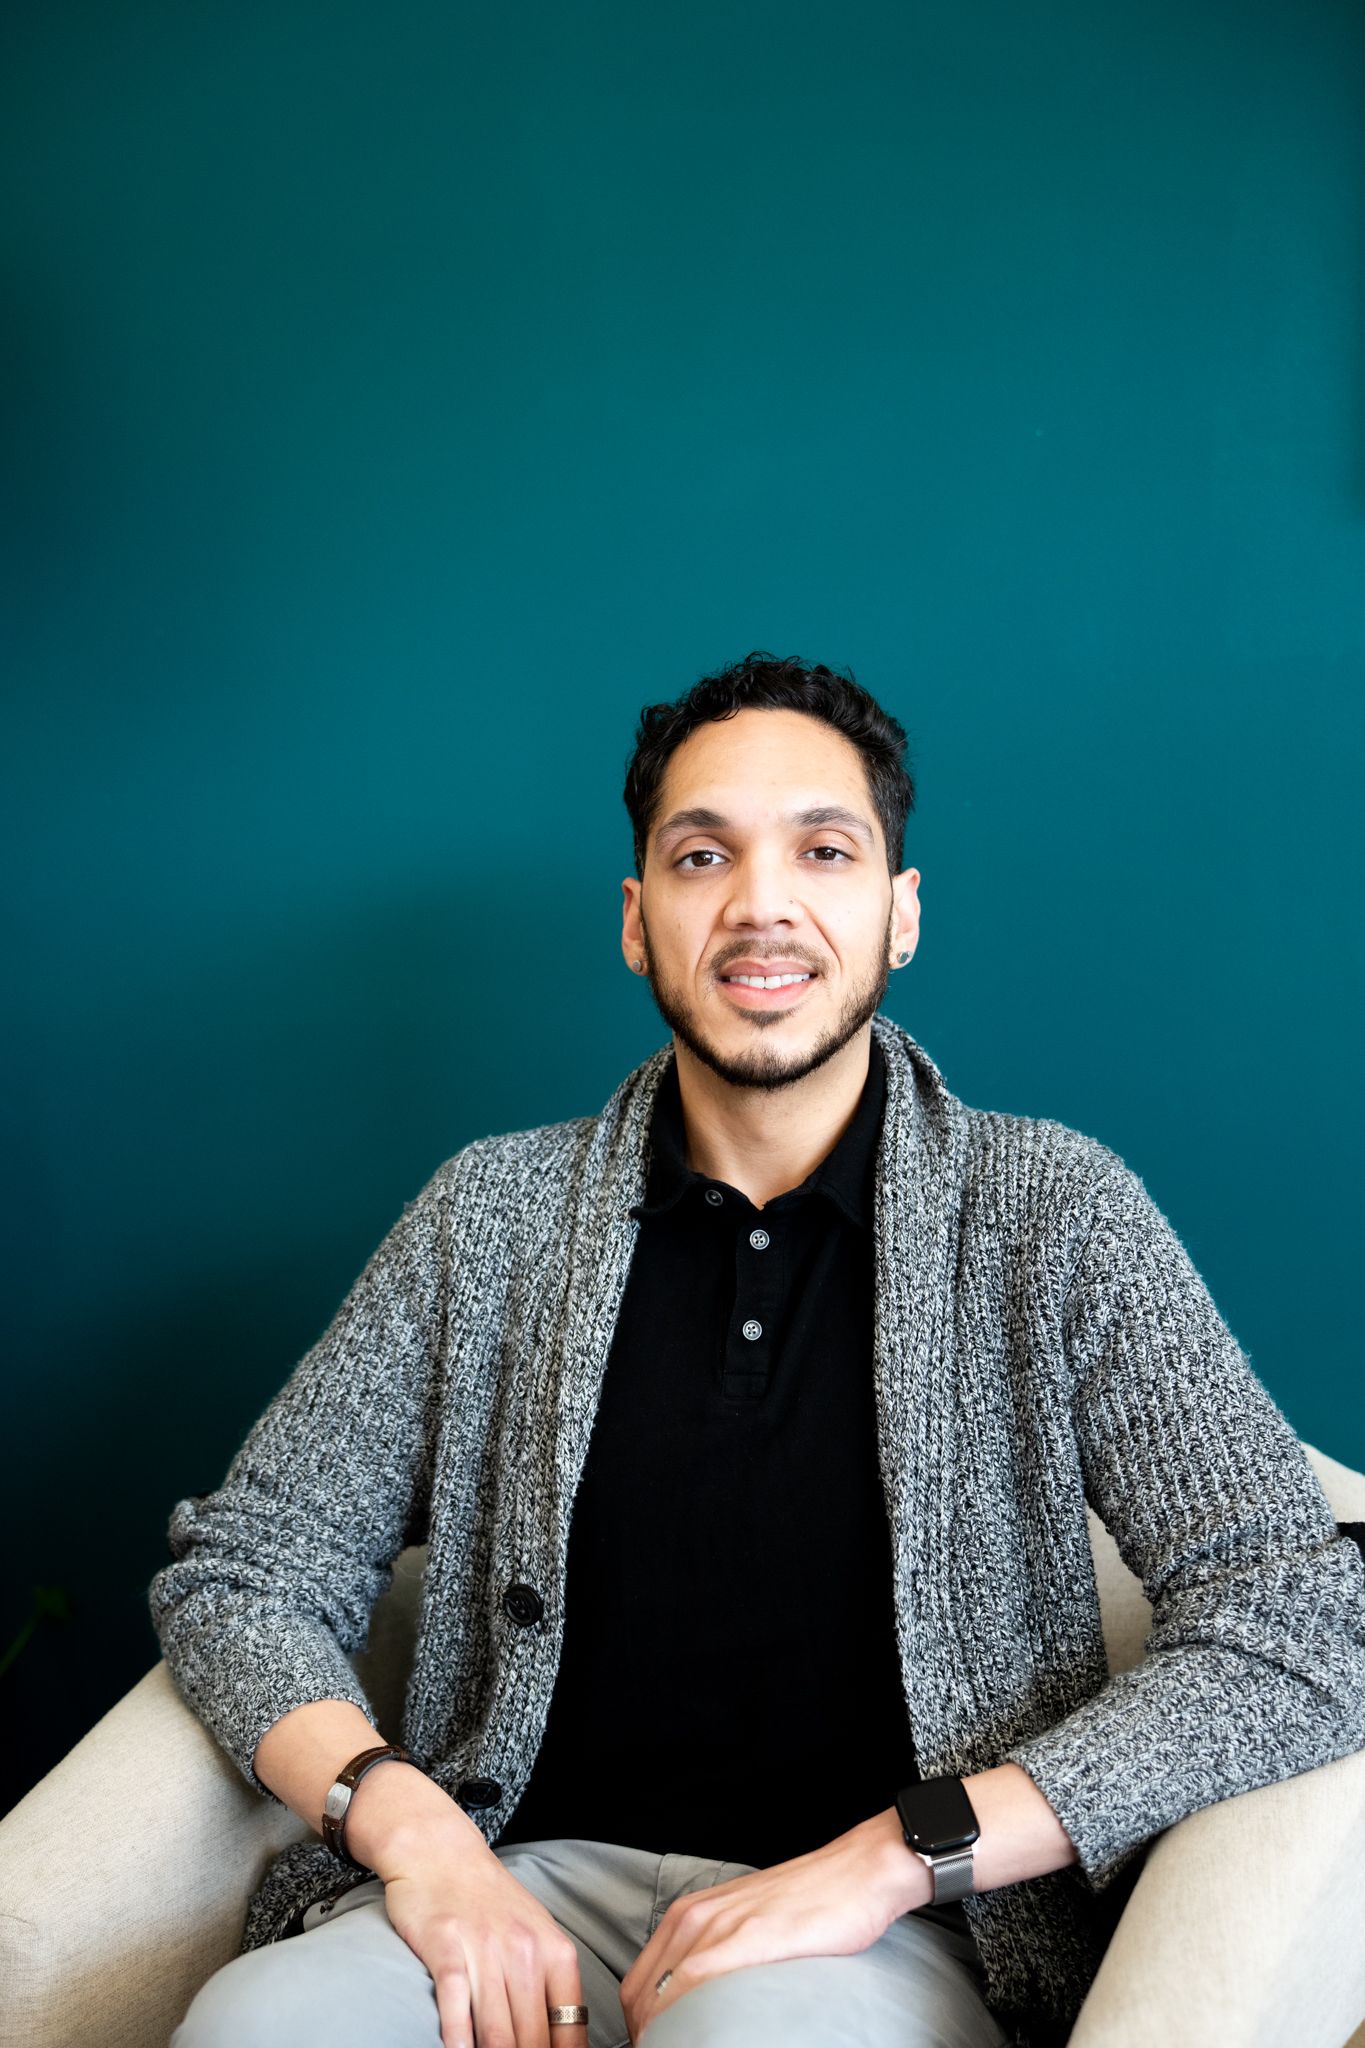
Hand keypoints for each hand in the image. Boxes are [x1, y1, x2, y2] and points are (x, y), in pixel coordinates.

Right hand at [380, 1834, 589, 2047]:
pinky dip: (460, 2042)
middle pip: (533, 2040)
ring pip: (497, 2033)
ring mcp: (484, 1952)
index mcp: (555, 1951)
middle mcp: (524, 1953)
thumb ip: (550, 1984)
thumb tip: (565, 2041)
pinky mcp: (446, 1950)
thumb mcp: (536, 1932)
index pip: (570, 2029)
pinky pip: (456, 2009)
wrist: (440, 1850)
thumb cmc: (489, 1899)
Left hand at [618, 1812, 927, 2042]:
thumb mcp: (746, 1924)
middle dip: (647, 2032)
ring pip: (659, 1994)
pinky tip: (698, 2038)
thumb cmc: (810, 1903)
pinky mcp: (747, 1937)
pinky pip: (693, 1983)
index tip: (656, 2043)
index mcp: (689, 1914)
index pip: (638, 1984)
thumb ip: (718, 1953)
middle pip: (640, 1995)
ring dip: (661, 2032)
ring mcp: (718, 1925)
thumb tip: (701, 1999)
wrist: (856, 1872)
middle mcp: (694, 1917)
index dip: (640, 2023)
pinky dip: (683, 2019)